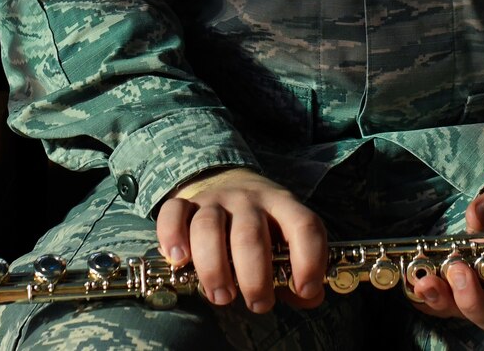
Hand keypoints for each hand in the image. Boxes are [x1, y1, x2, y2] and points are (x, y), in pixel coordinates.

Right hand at [155, 167, 327, 313]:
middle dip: (254, 278)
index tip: (304, 289)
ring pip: (208, 227)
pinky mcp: (187, 203)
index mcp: (283, 206)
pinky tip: (179, 262)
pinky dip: (172, 237)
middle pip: (249, 235)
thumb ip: (298, 270)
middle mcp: (250, 199)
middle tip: (258, 303)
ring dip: (213, 268)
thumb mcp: (286, 239)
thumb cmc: (263, 224)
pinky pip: (173, 213)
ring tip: (221, 296)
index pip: (304, 226)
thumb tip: (311, 298)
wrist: (229, 179)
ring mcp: (216, 199)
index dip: (309, 260)